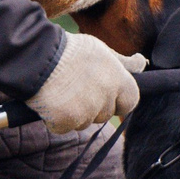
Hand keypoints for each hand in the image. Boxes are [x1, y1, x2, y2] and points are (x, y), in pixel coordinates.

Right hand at [30, 32, 144, 132]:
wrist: (36, 55)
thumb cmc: (69, 51)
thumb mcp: (100, 50)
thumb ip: (123, 63)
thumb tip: (143, 64)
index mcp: (117, 79)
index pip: (131, 102)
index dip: (119, 101)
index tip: (106, 95)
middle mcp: (104, 97)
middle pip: (104, 114)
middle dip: (93, 107)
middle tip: (76, 88)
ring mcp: (85, 111)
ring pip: (83, 123)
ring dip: (74, 114)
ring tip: (61, 91)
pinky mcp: (65, 121)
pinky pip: (63, 128)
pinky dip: (56, 120)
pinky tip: (50, 101)